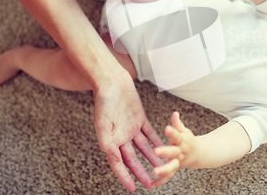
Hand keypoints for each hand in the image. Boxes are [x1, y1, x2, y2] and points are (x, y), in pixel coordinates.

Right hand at [93, 70, 163, 191]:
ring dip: (152, 157)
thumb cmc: (104, 101)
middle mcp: (121, 136)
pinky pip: (150, 133)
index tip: (132, 188)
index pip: (119, 164)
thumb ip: (107, 142)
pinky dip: (157, 140)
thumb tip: (115, 160)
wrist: (112, 82)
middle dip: (141, 172)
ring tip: (162, 168)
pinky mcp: (140, 118)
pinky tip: (165, 148)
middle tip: (151, 183)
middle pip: (133, 159)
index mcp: (111, 140)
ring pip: (144, 147)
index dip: (125, 177)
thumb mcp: (102, 123)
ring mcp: (131, 128)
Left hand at [151, 112, 198, 187]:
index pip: (177, 135)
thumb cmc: (187, 140)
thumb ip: (177, 123)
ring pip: (171, 167)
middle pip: (173, 152)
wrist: (198, 153)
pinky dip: (159, 182)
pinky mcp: (174, 169)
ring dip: (163, 170)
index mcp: (183, 141)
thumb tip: (175, 113)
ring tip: (154, 172)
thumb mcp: (184, 131)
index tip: (167, 128)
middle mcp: (180, 152)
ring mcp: (178, 162)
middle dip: (165, 152)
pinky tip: (150, 185)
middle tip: (156, 151)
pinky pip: (167, 177)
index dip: (172, 132)